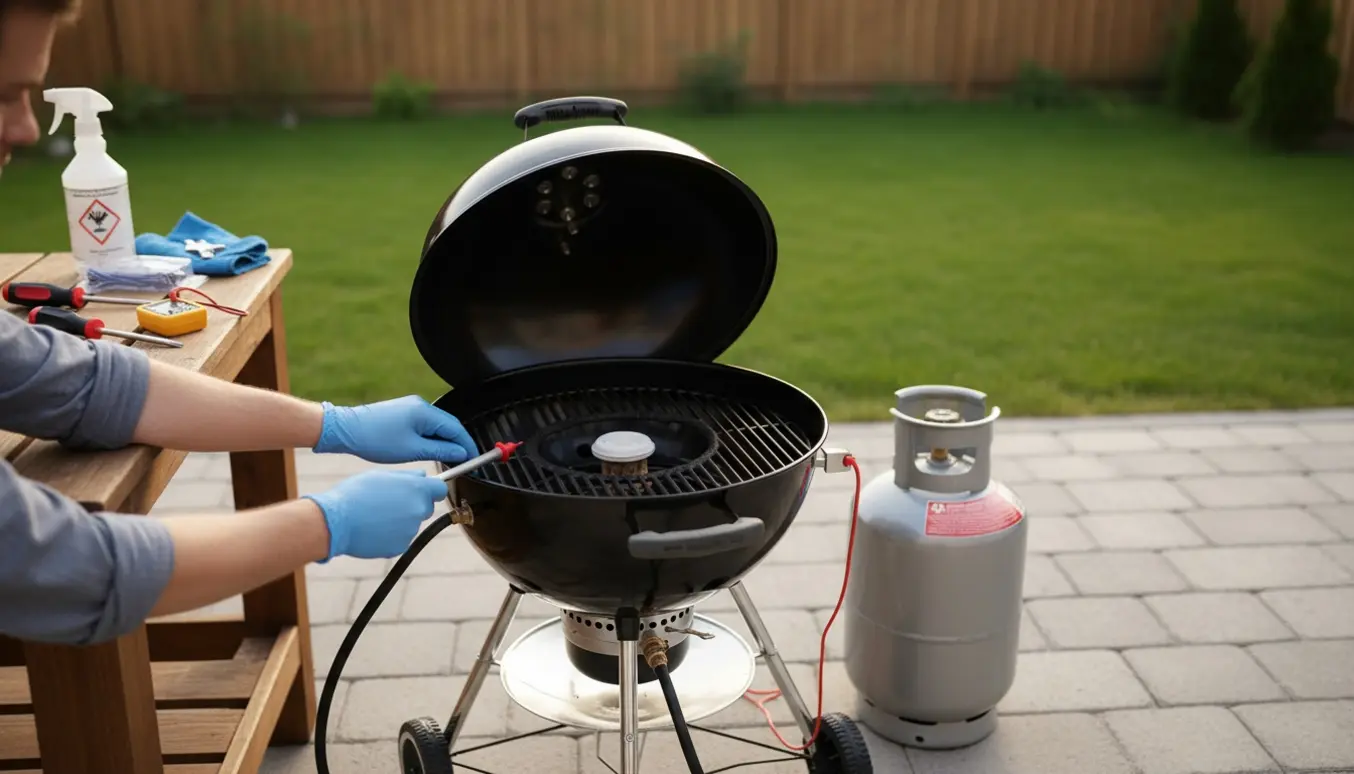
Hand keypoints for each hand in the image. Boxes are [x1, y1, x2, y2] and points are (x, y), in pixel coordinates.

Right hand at [303, 469, 449, 559]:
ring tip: (376, 515)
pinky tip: (374, 528)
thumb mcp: (381, 476)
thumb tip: (423, 476)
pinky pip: (401, 538)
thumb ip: (406, 476)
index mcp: (416, 489)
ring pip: (412, 523)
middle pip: (426, 507)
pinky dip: (392, 535)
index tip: (423, 490)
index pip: (439, 489)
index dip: (431, 489)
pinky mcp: (401, 546)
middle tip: (391, 502)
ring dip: (401, 520)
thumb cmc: (355, 494)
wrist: (336, 522)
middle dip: (414, 504)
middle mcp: (418, 510)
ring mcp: (411, 530)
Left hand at [313, 395, 478, 463]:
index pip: (456, 428)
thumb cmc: (375, 439)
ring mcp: (411, 407)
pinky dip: (432, 436)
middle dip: (458, 443)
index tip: (475, 459)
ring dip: (444, 440)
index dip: (467, 445)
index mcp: (425, 412)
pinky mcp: (402, 412)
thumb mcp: (412, 450)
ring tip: (448, 458)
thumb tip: (460, 453)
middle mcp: (420, 405)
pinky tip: (430, 449)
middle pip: (449, 425)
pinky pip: (425, 424)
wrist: (345, 429)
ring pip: (436, 425)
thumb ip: (440, 450)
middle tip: (464, 461)